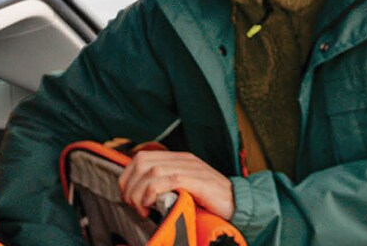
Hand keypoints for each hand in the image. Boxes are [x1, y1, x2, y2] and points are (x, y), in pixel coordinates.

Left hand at [118, 151, 234, 218]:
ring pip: (152, 171)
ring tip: (142, 209)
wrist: (239, 204)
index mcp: (178, 159)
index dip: (128, 177)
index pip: (141, 158)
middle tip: (133, 205)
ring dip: (139, 192)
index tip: (127, 196)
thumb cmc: (211, 201)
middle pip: (142, 162)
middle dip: (130, 186)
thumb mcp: (184, 189)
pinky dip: (152, 192)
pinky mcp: (198, 181)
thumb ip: (166, 186)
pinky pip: (168, 180)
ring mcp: (191, 169)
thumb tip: (139, 195)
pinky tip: (151, 205)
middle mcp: (183, 160)